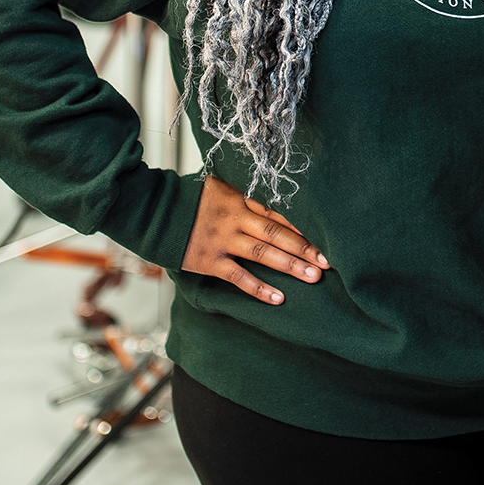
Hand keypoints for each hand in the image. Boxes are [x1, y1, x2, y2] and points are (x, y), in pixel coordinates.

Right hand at [181, 175, 328, 304]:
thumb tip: (274, 196)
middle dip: (304, 248)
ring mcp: (222, 240)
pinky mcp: (209, 261)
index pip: (278, 212)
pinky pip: (238, 277)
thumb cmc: (191, 199)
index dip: (303, 225)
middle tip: (328, 262)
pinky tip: (278, 298)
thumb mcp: (220, 186)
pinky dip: (259, 288)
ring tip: (313, 277)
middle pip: (276, 233)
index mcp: (241, 198)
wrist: (155, 213)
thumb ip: (245, 193)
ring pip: (263, 254)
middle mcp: (235, 218)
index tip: (327, 236)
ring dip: (290, 266)